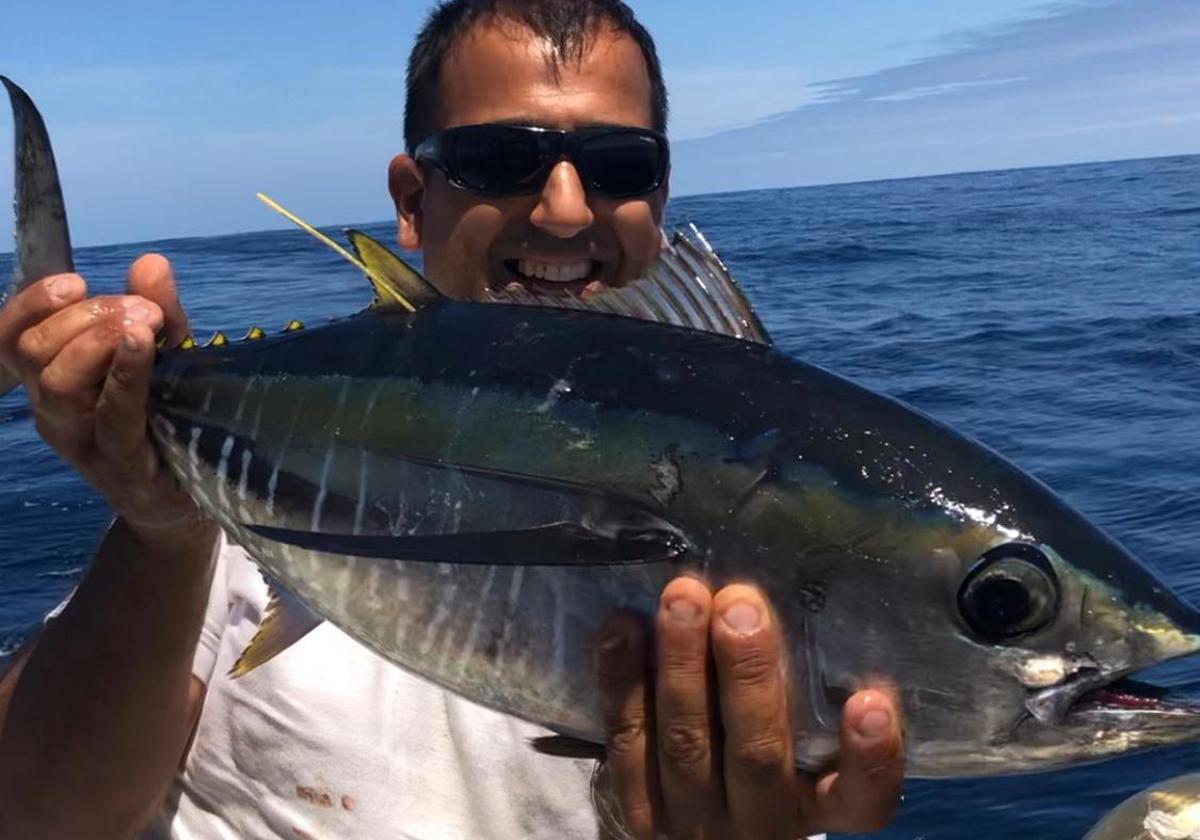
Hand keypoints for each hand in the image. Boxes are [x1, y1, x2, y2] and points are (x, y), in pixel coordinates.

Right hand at [0, 254, 206, 547]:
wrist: (188, 498)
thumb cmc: (167, 419)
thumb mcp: (166, 355)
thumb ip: (157, 312)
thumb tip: (151, 262)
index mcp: (49, 378)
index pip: (11, 334)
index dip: (32, 302)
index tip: (74, 281)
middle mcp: (52, 409)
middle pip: (34, 350)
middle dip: (84, 316)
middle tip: (140, 308)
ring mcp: (81, 440)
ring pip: (56, 381)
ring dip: (97, 340)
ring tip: (142, 325)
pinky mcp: (120, 464)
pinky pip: (111, 415)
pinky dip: (125, 374)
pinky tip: (141, 345)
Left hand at [597, 577, 904, 838]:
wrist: (694, 838)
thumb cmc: (762, 768)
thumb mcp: (802, 752)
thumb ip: (805, 696)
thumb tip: (776, 594)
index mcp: (820, 807)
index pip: (864, 797)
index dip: (872, 753)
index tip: (873, 697)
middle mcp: (762, 822)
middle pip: (757, 754)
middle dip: (748, 674)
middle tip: (741, 603)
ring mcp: (694, 822)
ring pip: (686, 742)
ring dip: (681, 664)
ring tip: (683, 598)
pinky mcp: (637, 812)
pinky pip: (626, 743)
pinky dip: (623, 680)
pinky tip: (624, 626)